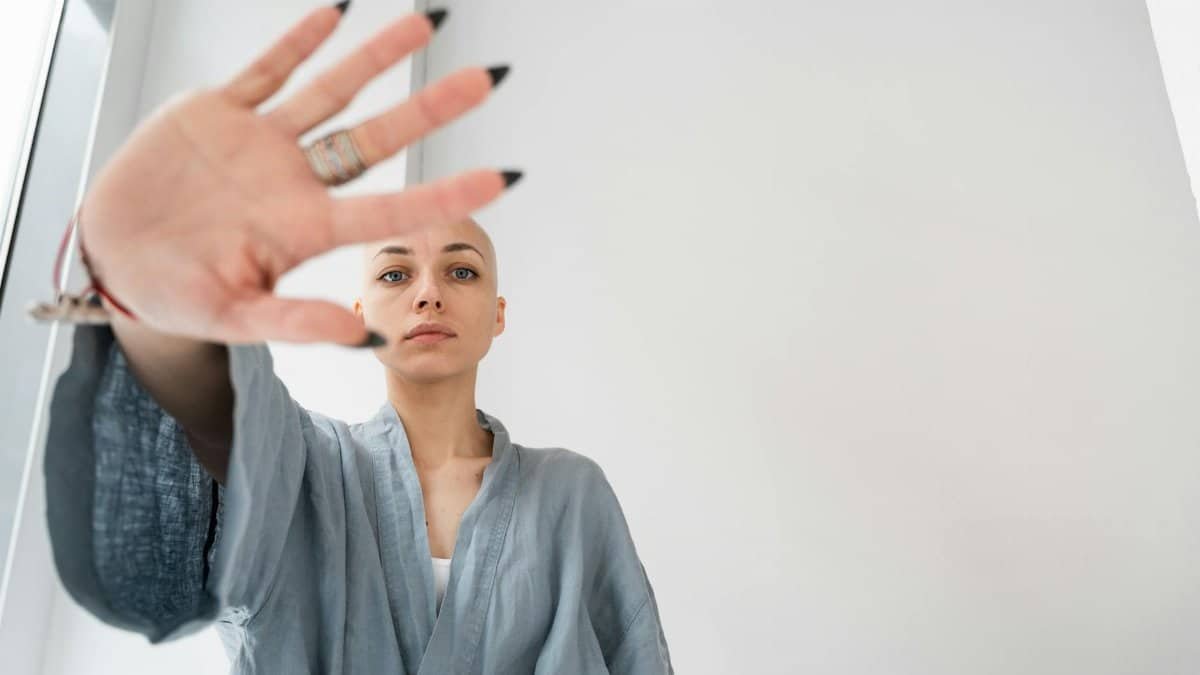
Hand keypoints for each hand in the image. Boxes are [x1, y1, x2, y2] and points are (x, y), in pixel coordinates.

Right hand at [78, 5, 515, 346]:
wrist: (113, 257)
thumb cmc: (177, 295)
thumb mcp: (235, 317)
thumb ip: (296, 324)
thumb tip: (366, 337)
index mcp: (305, 230)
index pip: (390, 208)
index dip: (445, 194)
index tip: (502, 178)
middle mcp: (294, 180)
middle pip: (376, 138)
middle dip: (429, 109)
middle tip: (485, 80)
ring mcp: (260, 143)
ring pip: (330, 92)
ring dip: (375, 58)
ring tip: (426, 22)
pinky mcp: (218, 113)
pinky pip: (265, 71)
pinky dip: (297, 42)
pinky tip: (336, 12)